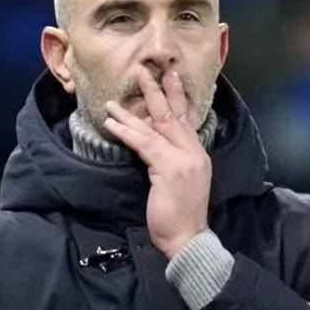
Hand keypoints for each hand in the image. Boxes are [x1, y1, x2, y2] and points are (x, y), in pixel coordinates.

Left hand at [104, 70, 210, 257]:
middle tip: (144, 71)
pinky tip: (112, 124)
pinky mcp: (168, 168)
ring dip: (131, 112)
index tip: (169, 77)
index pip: (185, 120)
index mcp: (197, 155)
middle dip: (157, 92)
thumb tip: (153, 145)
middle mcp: (193, 152)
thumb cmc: (180, 216)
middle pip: (172, 116)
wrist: (187, 238)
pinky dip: (127, 132)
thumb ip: (172, 162)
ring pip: (154, 127)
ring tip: (113, 101)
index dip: (176, 98)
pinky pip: (144, 144)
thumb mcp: (179, 182)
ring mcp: (182, 159)